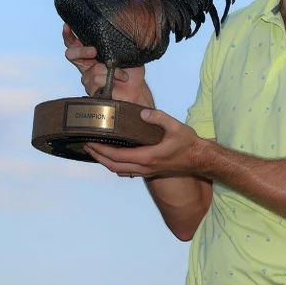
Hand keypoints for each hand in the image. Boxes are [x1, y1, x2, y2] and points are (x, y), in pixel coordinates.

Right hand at [62, 23, 151, 104]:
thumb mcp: (125, 51)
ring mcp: (87, 79)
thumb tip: (114, 25)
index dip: (68, 35)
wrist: (138, 89)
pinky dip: (110, 79)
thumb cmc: (132, 70)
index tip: (67, 26)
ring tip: (122, 73)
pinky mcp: (92, 90)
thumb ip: (115, 42)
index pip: (74, 43)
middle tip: (95, 51)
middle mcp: (86, 65)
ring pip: (91, 69)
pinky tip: (120, 79)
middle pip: (70, 54)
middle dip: (82, 50)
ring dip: (109, 69)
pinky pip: (95, 80)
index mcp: (91, 54)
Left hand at [84, 108, 203, 178]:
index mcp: (148, 157)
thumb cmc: (188, 143)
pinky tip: (114, 157)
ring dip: (105, 162)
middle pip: (114, 166)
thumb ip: (159, 118)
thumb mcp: (176, 127)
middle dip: (98, 156)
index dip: (101, 150)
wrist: (200, 159)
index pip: (117, 156)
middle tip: (86, 146)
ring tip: (95, 151)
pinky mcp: (150, 170)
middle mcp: (144, 167)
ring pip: (119, 171)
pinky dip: (116, 165)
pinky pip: (127, 171)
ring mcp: (147, 171)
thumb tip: (142, 113)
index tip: (89, 142)